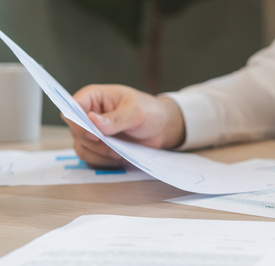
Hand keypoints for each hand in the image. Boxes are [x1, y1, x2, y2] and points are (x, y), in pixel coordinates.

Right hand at [61, 84, 184, 167]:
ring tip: (119, 153)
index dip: (77, 123)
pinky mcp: (98, 147)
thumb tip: (92, 120)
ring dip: (99, 154)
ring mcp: (92, 132)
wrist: (162, 128)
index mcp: (94, 97)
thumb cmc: (150, 111)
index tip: (94, 134)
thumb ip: (116, 118)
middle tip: (113, 147)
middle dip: (94, 143)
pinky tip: (119, 159)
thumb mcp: (136, 112)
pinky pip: (91, 158)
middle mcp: (88, 114)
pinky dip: (103, 162)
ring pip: (81, 147)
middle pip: (75, 131)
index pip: (71, 108)